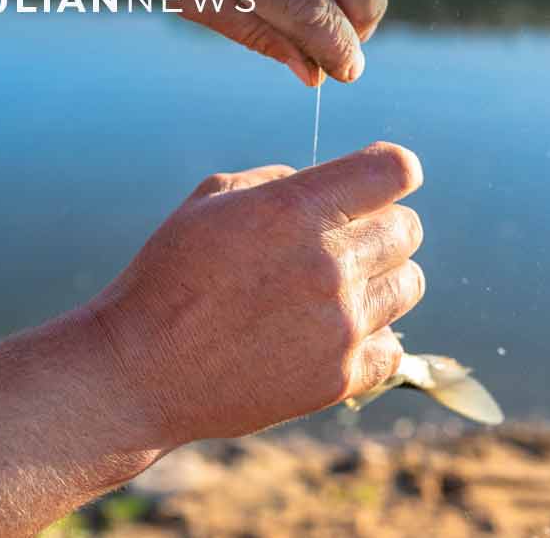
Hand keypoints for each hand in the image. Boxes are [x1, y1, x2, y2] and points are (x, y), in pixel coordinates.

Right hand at [91, 143, 424, 442]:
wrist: (140, 370)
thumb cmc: (169, 278)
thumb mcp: (210, 203)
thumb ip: (279, 183)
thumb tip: (328, 188)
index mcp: (295, 209)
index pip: (396, 171)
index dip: (392, 172)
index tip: (378, 184)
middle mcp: (328, 264)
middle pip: (409, 229)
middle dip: (381, 228)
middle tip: (344, 244)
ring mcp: (340, 325)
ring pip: (410, 285)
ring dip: (382, 282)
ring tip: (336, 292)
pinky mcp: (341, 377)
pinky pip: (393, 347)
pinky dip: (370, 341)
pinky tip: (331, 337)